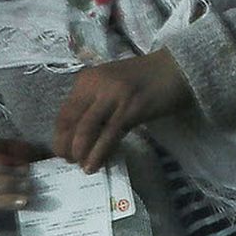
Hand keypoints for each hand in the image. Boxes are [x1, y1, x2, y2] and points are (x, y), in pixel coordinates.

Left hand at [52, 50, 193, 172]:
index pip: (63, 113)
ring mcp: (112, 96)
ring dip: (81, 152)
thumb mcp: (111, 88)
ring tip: (83, 166)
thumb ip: (95, 106)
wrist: (175, 69)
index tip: (62, 152)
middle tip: (70, 161)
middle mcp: (95, 86)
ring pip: (86, 130)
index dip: (59, 136)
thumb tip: (80, 136)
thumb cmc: (144, 80)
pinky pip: (108, 135)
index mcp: (87, 80)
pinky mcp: (130, 108)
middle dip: (66, 146)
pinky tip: (95, 165)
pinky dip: (99, 153)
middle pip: (70, 122)